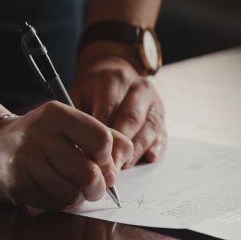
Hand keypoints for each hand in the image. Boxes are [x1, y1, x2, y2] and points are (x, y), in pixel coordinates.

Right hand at [0, 102, 133, 208]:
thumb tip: (122, 163)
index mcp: (57, 114)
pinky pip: (54, 204)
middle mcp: (40, 135)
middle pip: (89, 173)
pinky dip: (61, 203)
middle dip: (98, 187)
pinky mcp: (18, 185)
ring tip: (74, 189)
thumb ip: (105, 136)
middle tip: (95, 187)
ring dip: (79, 197)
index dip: (108, 158)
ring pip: (72, 193)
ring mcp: (26, 161)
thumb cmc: (42, 137)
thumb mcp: (70, 125)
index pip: (101, 139)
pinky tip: (54, 191)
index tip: (102, 163)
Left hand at [70, 52, 166, 166]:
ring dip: (136, 151)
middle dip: (119, 148)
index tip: (92, 158)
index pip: (109, 111)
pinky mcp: (162, 114)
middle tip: (107, 170)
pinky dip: (156, 147)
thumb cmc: (91, 89)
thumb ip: (79, 118)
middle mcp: (138, 88)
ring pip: (149, 128)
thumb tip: (77, 149)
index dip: (101, 137)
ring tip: (122, 168)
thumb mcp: (78, 94)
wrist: (114, 70)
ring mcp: (154, 101)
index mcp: (114, 80)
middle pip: (131, 120)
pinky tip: (148, 158)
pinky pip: (162, 133)